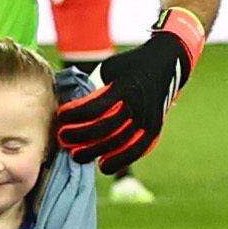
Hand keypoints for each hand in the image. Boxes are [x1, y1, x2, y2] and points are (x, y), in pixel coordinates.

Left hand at [56, 8, 204, 173]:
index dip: (74, 115)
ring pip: (121, 143)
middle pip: (105, 128)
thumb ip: (93, 88)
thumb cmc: (129, 66)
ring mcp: (148, 118)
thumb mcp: (109, 69)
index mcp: (124, 88)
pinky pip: (139, 149)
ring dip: (97, 152)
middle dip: (80, 137)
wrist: (166, 63)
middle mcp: (138, 105)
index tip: (61, 117)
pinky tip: (104, 165)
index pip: (94, 107)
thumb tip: (69, 106)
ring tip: (78, 157)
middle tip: (63, 140)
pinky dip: (121, 159)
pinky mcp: (155, 128)